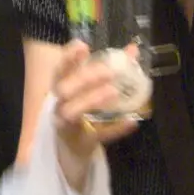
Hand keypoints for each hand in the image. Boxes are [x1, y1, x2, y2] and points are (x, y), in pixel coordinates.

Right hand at [53, 41, 140, 185]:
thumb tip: (133, 49)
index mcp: (62, 87)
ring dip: (91, 99)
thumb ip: (113, 68)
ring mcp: (67, 124)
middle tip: (108, 71)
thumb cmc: (83, 110)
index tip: (83, 46)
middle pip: (63, 89)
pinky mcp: (81, 142)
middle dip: (84, 78)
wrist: (73, 148)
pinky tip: (131, 121)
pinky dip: (114, 129)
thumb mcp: (94, 88)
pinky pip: (96, 136)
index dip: (69, 57)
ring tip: (114, 92)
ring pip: (71, 111)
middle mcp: (60, 104)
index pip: (60, 69)